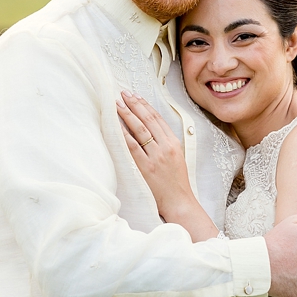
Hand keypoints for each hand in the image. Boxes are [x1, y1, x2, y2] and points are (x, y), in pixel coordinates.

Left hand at [117, 91, 197, 221]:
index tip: (135, 96)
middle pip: (149, 121)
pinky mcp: (147, 167)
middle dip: (135, 105)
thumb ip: (166, 145)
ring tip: (117, 104)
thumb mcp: (177, 159)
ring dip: (128, 115)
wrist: (180, 201)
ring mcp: (156, 156)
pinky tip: (116, 126)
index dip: (145, 106)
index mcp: (174, 143)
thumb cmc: (177, 183)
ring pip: (140, 130)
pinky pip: (133, 147)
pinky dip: (124, 135)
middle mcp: (166, 147)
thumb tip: (150, 132)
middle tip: (123, 94)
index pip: (158, 119)